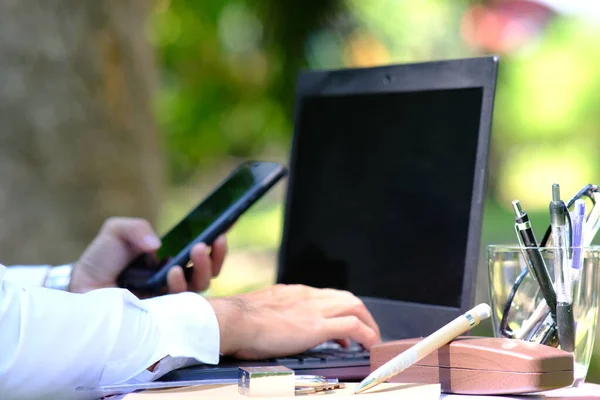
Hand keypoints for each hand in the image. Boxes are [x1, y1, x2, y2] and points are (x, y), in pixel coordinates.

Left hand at [69, 217, 226, 293]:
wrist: (79, 290)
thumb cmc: (100, 261)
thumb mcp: (117, 232)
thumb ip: (136, 228)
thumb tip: (158, 244)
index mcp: (172, 260)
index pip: (202, 251)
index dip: (216, 241)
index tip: (227, 226)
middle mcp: (176, 279)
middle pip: (209, 271)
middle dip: (216, 255)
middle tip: (213, 240)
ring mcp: (171, 298)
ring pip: (201, 286)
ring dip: (203, 267)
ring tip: (196, 250)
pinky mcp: (163, 314)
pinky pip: (183, 302)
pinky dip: (181, 283)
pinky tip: (172, 270)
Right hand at [208, 284, 381, 358]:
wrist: (233, 319)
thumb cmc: (239, 321)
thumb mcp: (261, 311)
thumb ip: (274, 315)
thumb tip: (273, 327)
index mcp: (295, 293)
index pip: (328, 296)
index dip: (341, 309)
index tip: (343, 328)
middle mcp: (308, 296)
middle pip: (347, 298)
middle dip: (362, 314)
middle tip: (366, 332)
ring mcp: (314, 309)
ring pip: (355, 306)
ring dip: (368, 323)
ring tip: (373, 340)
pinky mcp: (317, 327)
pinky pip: (353, 327)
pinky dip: (367, 335)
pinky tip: (371, 346)